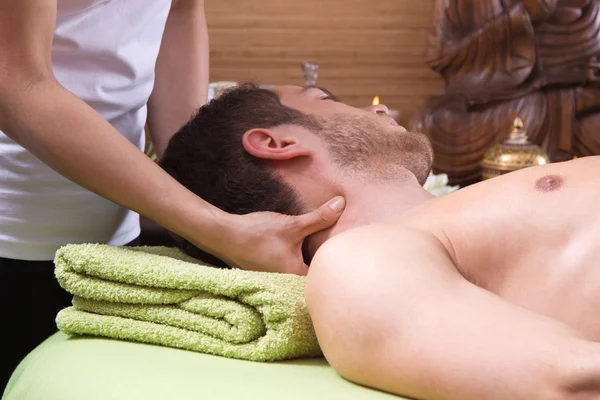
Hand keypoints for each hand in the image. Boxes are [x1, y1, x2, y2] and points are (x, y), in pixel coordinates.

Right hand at [213, 197, 345, 274]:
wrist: (223, 235)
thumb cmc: (257, 233)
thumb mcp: (292, 225)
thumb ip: (319, 218)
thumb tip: (342, 204)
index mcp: (295, 277)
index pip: (324, 278)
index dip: (336, 267)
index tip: (346, 255)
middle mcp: (286, 285)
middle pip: (312, 278)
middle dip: (322, 266)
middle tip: (338, 254)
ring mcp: (275, 281)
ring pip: (299, 275)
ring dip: (307, 264)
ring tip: (319, 251)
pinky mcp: (267, 275)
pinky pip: (287, 272)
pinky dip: (295, 263)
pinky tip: (297, 252)